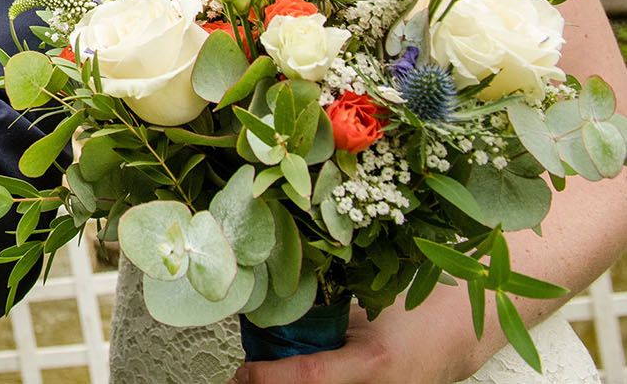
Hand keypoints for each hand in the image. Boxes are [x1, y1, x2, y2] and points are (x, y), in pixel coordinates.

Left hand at [228, 301, 464, 383]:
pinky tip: (287, 380)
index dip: (269, 378)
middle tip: (242, 381)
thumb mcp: (358, 314)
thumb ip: (318, 322)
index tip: (242, 375)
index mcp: (373, 361)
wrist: (449, 340)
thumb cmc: (406, 318)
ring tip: (259, 379)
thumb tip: (265, 320)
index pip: (311, 377)